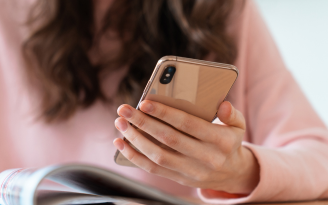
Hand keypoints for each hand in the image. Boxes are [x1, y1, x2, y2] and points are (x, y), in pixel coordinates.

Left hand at [113, 101, 258, 193]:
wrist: (232, 174)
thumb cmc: (228, 141)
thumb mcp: (237, 126)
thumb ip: (231, 114)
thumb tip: (222, 105)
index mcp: (220, 141)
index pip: (188, 124)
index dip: (165, 113)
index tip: (144, 102)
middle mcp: (206, 158)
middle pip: (168, 139)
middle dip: (143, 123)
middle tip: (124, 110)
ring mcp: (191, 171)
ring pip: (157, 156)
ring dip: (135, 139)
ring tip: (120, 123)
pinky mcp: (179, 179)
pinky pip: (152, 169)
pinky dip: (134, 156)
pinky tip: (121, 143)